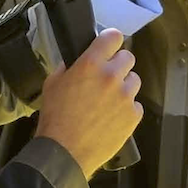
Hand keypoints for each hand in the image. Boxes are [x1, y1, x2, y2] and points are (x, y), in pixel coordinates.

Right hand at [34, 28, 142, 179]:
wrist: (65, 151)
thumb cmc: (55, 117)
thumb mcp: (52, 84)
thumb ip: (67, 68)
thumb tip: (76, 63)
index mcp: (90, 64)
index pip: (113, 36)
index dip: (110, 41)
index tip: (107, 48)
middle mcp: (112, 76)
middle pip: (128, 57)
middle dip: (118, 65)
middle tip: (106, 77)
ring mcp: (126, 96)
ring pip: (134, 80)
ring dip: (124, 86)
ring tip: (109, 100)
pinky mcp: (134, 115)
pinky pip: (136, 104)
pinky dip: (126, 108)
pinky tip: (112, 117)